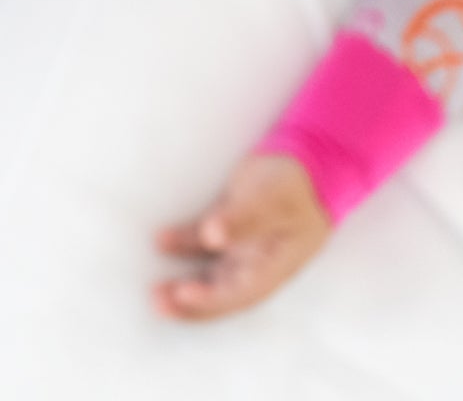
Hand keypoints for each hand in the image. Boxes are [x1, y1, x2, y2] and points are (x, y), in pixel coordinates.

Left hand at [153, 153, 332, 320]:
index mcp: (274, 266)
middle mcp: (257, 263)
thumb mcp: (272, 200)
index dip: (211, 299)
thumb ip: (243, 219)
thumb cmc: (295, 182)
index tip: (182, 295)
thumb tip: (212, 236)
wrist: (307, 158)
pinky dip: (183, 244)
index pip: (239, 293)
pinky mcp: (230, 225)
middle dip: (191, 303)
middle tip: (158, 303)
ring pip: (210, 273)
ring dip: (184, 282)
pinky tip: (162, 241)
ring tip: (155, 290)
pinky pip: (202, 241)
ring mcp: (244, 247)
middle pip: (221, 292)